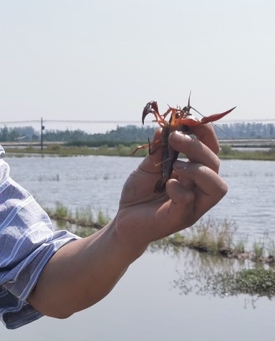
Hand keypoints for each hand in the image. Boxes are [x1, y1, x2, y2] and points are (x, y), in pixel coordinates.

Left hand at [116, 123, 228, 244]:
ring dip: (198, 170)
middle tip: (175, 137)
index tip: (189, 119)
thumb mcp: (147, 168)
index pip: (210, 151)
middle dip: (197, 146)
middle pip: (214, 164)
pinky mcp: (180, 218)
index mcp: (194, 173)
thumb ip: (158, 151)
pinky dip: (181, 191)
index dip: (205, 134)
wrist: (123, 221)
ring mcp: (193, 206)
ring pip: (217, 187)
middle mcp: (199, 189)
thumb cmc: (139, 194)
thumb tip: (165, 128)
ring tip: (175, 165)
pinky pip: (190, 204)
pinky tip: (168, 184)